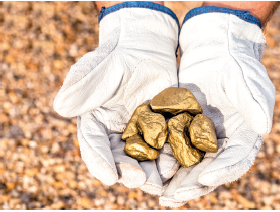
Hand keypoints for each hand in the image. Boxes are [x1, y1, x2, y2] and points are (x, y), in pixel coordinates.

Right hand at [54, 2, 180, 194]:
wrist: (145, 47)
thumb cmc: (117, 56)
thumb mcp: (98, 68)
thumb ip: (81, 87)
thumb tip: (60, 108)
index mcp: (95, 122)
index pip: (94, 145)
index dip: (100, 162)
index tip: (109, 177)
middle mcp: (116, 132)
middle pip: (120, 157)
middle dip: (129, 171)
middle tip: (140, 180)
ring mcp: (140, 132)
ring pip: (144, 156)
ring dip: (152, 170)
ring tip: (160, 179)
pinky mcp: (161, 127)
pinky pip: (166, 145)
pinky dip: (170, 155)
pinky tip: (177, 162)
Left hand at [159, 7, 274, 206]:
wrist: (213, 48)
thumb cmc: (233, 62)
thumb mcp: (245, 80)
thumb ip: (255, 103)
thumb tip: (263, 128)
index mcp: (244, 133)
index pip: (236, 158)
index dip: (223, 170)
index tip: (205, 178)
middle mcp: (224, 140)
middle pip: (210, 168)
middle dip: (193, 184)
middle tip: (174, 197)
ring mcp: (203, 136)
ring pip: (191, 164)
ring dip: (177, 181)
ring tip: (162, 195)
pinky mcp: (184, 128)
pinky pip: (174, 148)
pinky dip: (165, 161)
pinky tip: (151, 171)